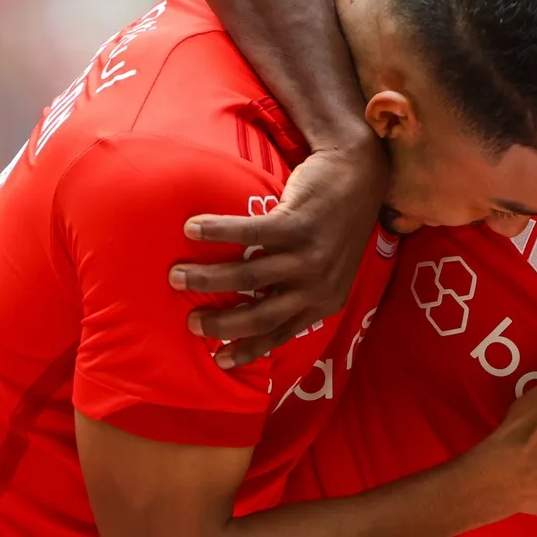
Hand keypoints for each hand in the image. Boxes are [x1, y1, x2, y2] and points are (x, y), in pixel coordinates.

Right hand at [170, 135, 388, 366]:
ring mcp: (308, 256)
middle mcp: (318, 285)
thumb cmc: (335, 225)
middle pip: (260, 316)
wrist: (359, 177)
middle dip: (220, 324)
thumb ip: (301, 291)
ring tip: (177, 275)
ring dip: (206, 278)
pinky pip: (247, 233)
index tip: (218, 359)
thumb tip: (256, 309)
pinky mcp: (296, 224)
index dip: (247, 349)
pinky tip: (191, 230)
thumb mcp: (330, 269)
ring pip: (247, 277)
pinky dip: (215, 232)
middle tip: (191, 323)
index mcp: (325, 301)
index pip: (281, 333)